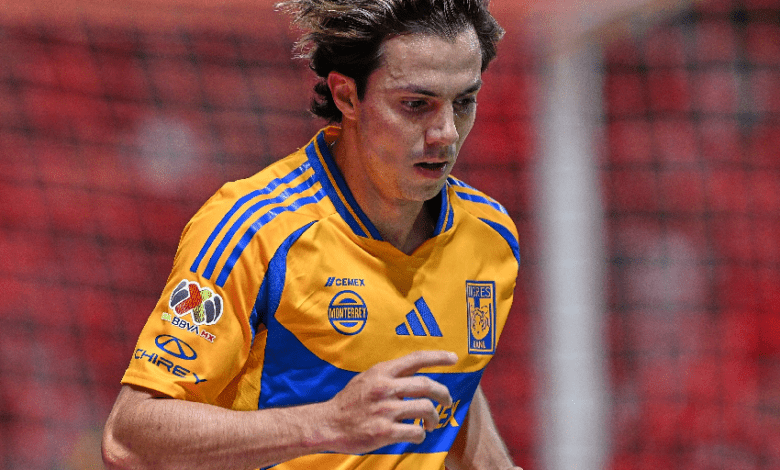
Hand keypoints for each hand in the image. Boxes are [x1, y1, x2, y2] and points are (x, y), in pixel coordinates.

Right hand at [322, 350, 457, 453]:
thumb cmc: (349, 402)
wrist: (328, 424)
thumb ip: (388, 375)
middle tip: (447, 401)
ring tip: (432, 422)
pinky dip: (421, 434)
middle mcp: (385, 388)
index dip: (438, 356)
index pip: (415, 359)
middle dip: (443, 393)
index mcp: (382, 372)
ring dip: (434, 417)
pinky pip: (415, 431)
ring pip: (425, 408)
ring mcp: (385, 410)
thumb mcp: (366, 378)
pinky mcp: (384, 431)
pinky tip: (417, 434)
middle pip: (427, 385)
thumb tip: (413, 373)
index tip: (454, 358)